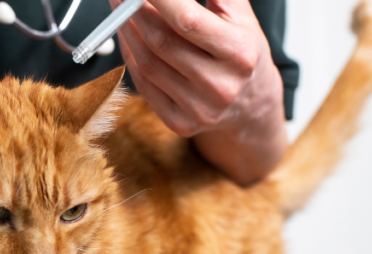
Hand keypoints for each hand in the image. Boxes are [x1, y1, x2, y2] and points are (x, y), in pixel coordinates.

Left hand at [109, 0, 287, 183]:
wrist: (251, 106)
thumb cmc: (242, 54)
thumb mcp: (241, 18)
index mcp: (239, 53)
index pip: (188, 20)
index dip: (158, 0)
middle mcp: (220, 85)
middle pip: (161, 42)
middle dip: (133, 12)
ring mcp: (198, 108)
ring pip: (147, 63)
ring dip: (127, 32)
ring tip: (120, 10)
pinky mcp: (179, 123)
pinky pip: (143, 84)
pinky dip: (131, 57)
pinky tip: (129, 38)